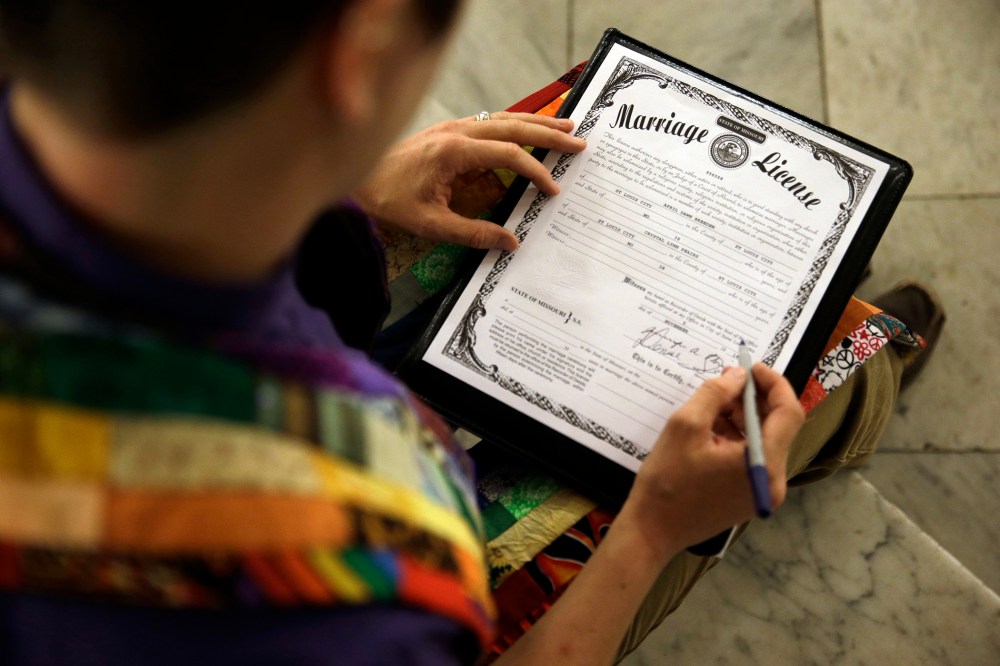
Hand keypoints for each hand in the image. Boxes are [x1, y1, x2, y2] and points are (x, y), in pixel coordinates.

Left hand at [354, 112, 585, 250]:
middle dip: (548, 134)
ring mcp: (452, 127)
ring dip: (535, 123)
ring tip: (565, 128)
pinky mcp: (448, 131)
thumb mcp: (431, 225)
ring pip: (503, 118)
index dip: (535, 170)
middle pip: (512, 126)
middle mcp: (456, 131)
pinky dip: (514, 125)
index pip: (508, 154)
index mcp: (453, 151)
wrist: (356, 180)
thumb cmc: (389, 201)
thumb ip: (473, 234)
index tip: (553, 189)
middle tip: (579, 142)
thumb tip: (511, 243)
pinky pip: (489, 122)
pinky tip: (529, 129)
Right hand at [622, 364, 803, 559]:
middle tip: (727, 378)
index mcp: (764, 463)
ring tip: (714, 402)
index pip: (789, 413)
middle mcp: (773, 480)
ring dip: (744, 416)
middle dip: (755, 398)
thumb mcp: (685, 426)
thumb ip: (715, 394)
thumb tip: (738, 377)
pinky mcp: (750, 497)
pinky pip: (753, 457)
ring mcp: (763, 491)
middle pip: (778, 427)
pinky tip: (712, 427)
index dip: (773, 384)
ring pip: (764, 441)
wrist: (652, 531)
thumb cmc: (667, 481)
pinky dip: (738, 437)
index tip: (750, 367)